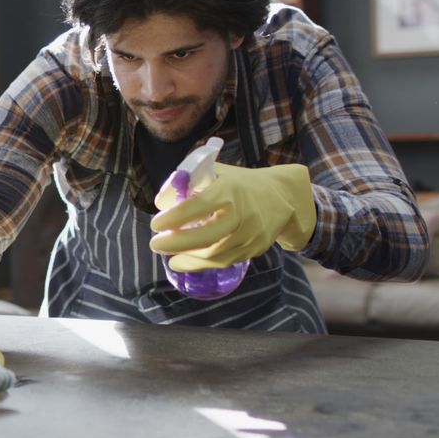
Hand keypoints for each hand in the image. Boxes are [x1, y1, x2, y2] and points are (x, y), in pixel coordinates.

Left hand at [149, 163, 316, 272]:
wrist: (284, 197)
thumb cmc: (241, 183)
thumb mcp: (217, 173)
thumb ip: (190, 183)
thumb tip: (161, 202)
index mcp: (230, 190)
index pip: (198, 207)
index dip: (174, 218)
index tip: (156, 224)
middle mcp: (243, 215)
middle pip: (206, 237)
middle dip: (176, 244)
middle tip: (155, 244)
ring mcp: (250, 235)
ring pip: (213, 254)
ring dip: (185, 256)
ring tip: (165, 251)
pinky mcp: (254, 249)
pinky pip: (223, 261)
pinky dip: (199, 264)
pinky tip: (180, 261)